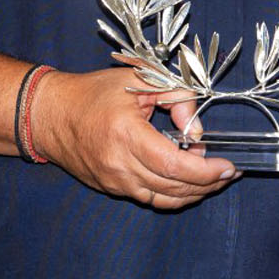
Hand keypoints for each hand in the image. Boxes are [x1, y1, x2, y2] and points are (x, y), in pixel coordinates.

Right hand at [32, 66, 239, 208]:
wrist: (51, 114)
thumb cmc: (93, 93)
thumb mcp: (138, 79)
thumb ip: (176, 96)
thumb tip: (197, 129)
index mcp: (126, 135)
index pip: (174, 166)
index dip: (206, 171)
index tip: (227, 167)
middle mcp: (119, 165)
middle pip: (173, 187)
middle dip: (207, 183)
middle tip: (227, 172)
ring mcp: (113, 181)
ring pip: (163, 199)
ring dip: (192, 192)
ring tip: (211, 178)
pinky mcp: (110, 188)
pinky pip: (148, 198)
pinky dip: (172, 193)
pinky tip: (185, 180)